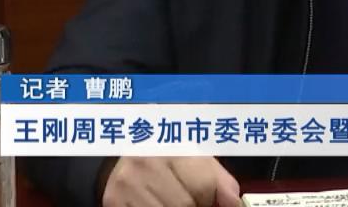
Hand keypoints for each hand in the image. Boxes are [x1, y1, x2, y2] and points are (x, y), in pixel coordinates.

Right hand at [101, 156, 241, 206]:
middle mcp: (145, 162)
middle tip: (191, 201)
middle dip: (193, 206)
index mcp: (172, 146)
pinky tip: (158, 204)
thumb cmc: (170, 160)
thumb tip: (233, 203)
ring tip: (174, 201)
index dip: (209, 199)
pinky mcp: (113, 202)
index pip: (204, 187)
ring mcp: (126, 185)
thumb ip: (221, 181)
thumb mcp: (199, 160)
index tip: (206, 199)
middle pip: (184, 205)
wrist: (126, 156)